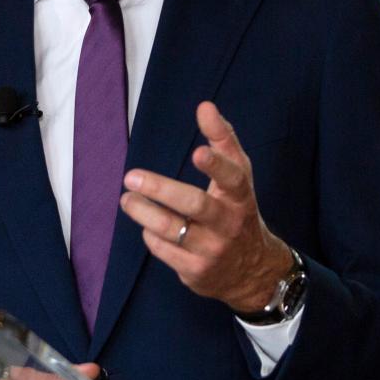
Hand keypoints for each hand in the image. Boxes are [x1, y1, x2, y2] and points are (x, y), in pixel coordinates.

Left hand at [120, 101, 292, 313]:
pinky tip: (147, 225)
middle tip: (131, 177)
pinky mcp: (196, 272)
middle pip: (195, 205)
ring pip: (172, 229)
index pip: (233, 179)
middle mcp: (229, 224)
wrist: (252, 270)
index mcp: (241, 197)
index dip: (216, 165)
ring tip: (127, 199)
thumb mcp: (239, 177)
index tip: (197, 152)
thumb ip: (223, 140)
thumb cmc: (237, 211)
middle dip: (160, 189)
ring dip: (143, 212)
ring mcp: (213, 251)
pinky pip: (164, 250)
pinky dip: (151, 235)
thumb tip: (205, 106)